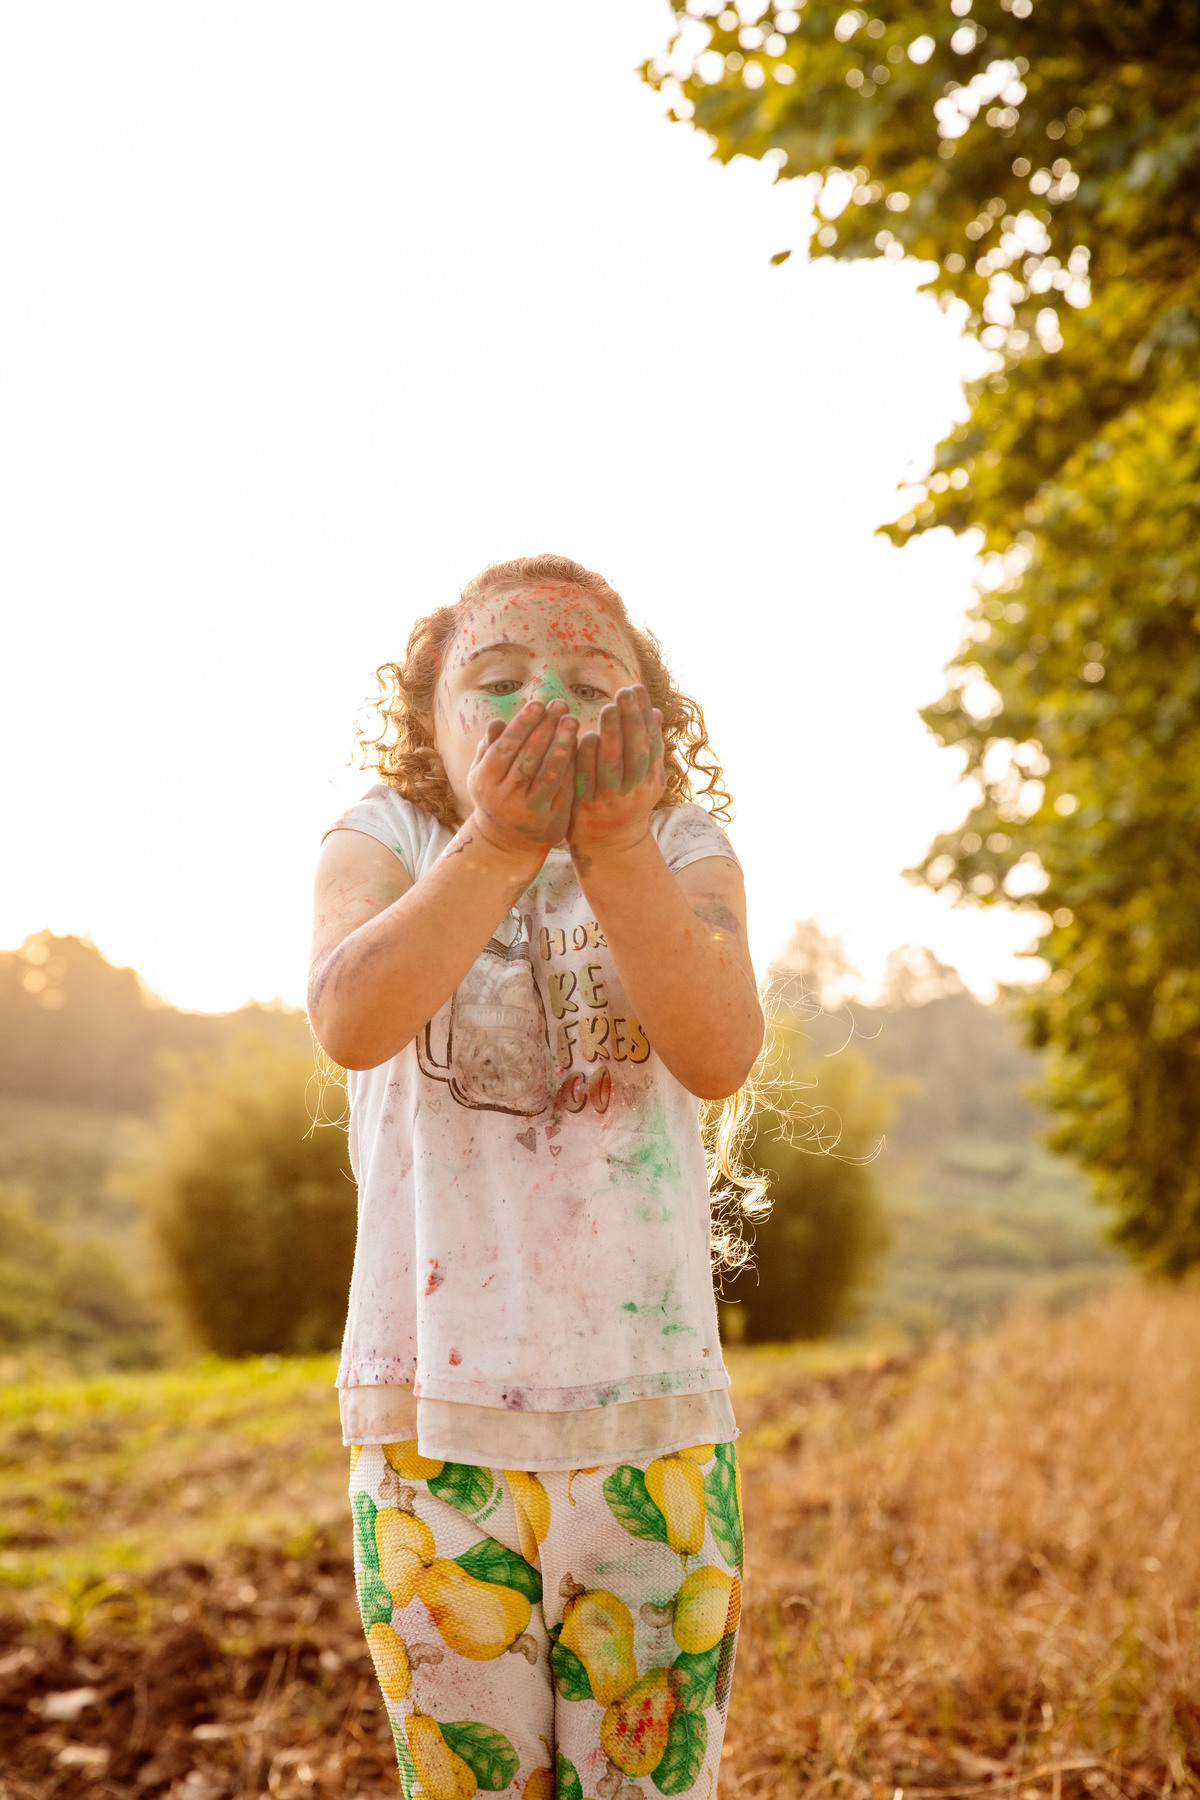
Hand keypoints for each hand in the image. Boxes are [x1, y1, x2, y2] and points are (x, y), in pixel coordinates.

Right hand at [465, 699, 577, 859]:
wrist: (506, 842)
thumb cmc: (495, 796)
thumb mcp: (484, 774)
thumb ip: (490, 748)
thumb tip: (498, 721)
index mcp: (485, 778)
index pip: (506, 745)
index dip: (523, 723)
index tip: (539, 703)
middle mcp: (504, 794)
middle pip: (528, 756)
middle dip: (545, 728)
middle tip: (561, 704)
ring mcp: (527, 808)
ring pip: (547, 773)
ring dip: (561, 745)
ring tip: (572, 721)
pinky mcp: (548, 818)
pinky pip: (562, 788)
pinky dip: (570, 767)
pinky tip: (580, 748)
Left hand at [569, 684, 665, 866]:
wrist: (608, 844)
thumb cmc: (626, 801)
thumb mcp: (644, 776)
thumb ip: (648, 745)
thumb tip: (656, 710)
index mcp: (651, 779)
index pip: (652, 742)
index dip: (645, 715)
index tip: (637, 688)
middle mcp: (635, 790)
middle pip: (636, 751)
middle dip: (631, 720)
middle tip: (623, 693)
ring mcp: (611, 800)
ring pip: (614, 765)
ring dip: (612, 735)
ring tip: (607, 708)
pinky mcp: (587, 807)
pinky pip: (587, 779)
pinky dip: (588, 757)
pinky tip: (585, 736)